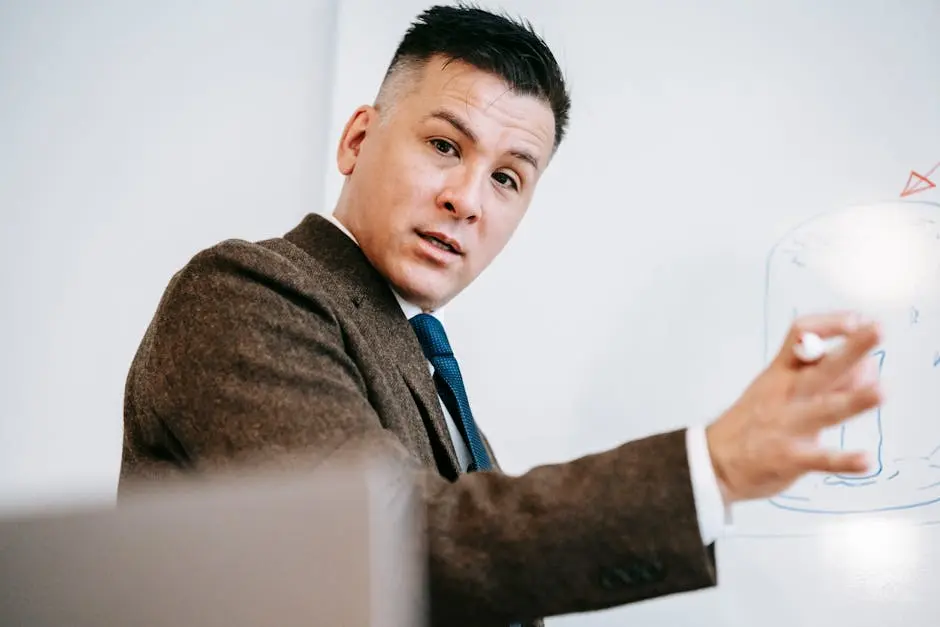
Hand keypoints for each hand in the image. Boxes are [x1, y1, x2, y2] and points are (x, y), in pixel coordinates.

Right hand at [705, 312, 883, 503]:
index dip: (829, 324)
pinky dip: (844, 460)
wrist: (714, 461)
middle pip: (823, 367)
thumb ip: (821, 378)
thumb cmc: (753, 421)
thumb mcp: (777, 388)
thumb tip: (869, 368)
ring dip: (854, 400)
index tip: (855, 320)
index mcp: (780, 372)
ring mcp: (788, 426)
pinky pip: (822, 459)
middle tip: (877, 331)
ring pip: (826, 409)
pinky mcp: (790, 458)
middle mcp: (786, 394)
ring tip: (881, 392)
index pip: (801, 335)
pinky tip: (865, 460)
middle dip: (852, 349)